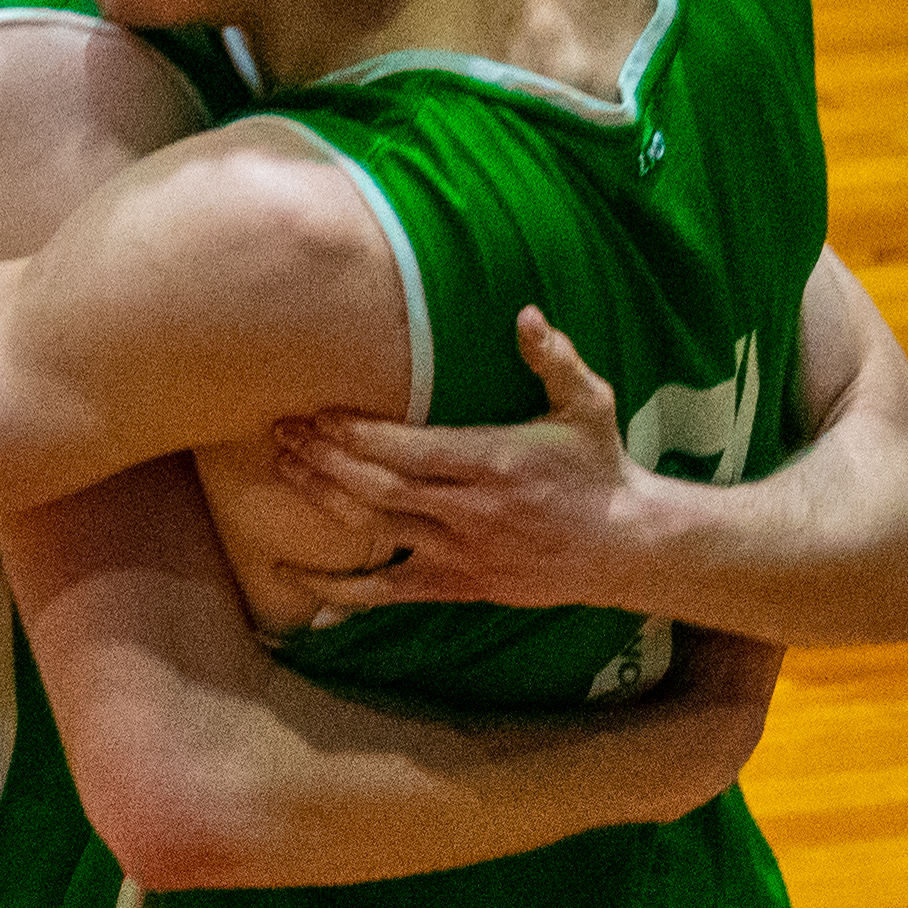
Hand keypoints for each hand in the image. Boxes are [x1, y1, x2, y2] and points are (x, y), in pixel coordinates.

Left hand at [267, 306, 676, 615]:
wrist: (624, 546)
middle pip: (377, 488)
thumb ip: (554, 359)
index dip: (356, 434)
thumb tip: (526, 314)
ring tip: (284, 467)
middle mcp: (467, 513)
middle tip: (283, 432)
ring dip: (323, 499)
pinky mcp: (455, 586)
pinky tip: (293, 577)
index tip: (318, 413)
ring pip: (374, 531)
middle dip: (324, 459)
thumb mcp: (589, 404)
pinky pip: (384, 594)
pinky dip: (337, 590)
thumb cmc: (600, 467)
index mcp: (492, 464)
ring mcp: (457, 555)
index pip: (407, 451)